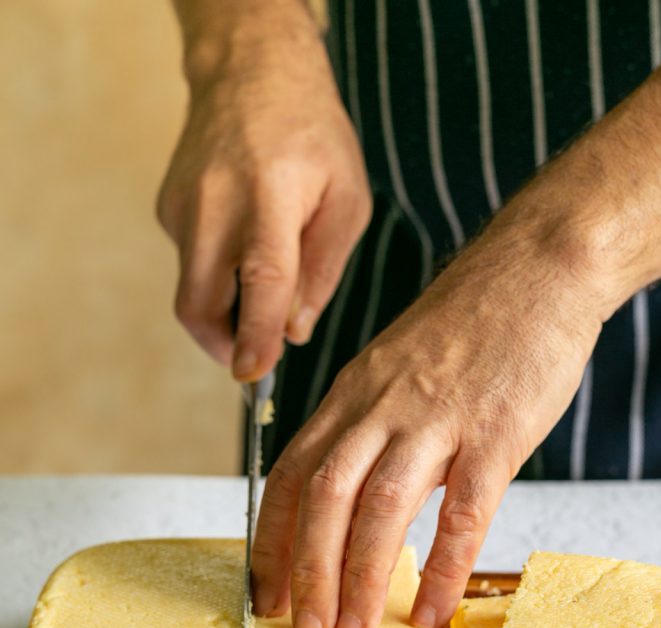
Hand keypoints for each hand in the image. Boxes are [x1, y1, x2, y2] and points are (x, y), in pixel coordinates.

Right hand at [156, 4, 371, 379]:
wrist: (250, 72)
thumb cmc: (312, 137)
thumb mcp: (347, 199)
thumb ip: (323, 269)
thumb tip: (294, 330)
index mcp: (270, 195)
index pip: (261, 278)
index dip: (256, 334)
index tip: (251, 375)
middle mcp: (214, 202)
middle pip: (200, 302)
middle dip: (224, 346)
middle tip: (254, 358)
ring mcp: (181, 206)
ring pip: (191, 291)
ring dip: (223, 313)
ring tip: (260, 290)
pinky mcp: (166, 209)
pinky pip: (191, 264)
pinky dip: (217, 275)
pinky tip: (240, 241)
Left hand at [251, 215, 615, 627]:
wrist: (538, 267)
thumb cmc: (470, 322)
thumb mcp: (396, 364)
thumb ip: (370, 422)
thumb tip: (353, 491)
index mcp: (353, 393)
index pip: (290, 473)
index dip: (271, 538)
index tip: (266, 590)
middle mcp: (381, 406)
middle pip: (323, 497)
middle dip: (308, 570)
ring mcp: (437, 418)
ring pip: (380, 507)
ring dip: (361, 576)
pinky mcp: (495, 432)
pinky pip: (464, 511)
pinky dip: (444, 567)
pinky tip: (434, 610)